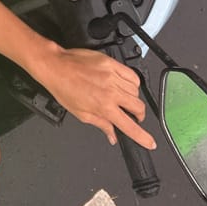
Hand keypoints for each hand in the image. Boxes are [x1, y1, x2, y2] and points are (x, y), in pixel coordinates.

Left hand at [32, 43, 156, 149]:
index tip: (150, 142)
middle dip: (139, 115)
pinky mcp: (111, 63)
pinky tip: (125, 85)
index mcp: (104, 106)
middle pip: (138, 106)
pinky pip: (131, 74)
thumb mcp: (81, 113)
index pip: (129, 126)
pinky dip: (133, 82)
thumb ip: (101, 125)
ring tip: (122, 99)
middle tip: (132, 117)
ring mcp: (112, 75)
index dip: (142, 137)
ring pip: (136, 90)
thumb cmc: (64, 88)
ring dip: (133, 98)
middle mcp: (111, 91)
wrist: (56, 66)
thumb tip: (113, 136)